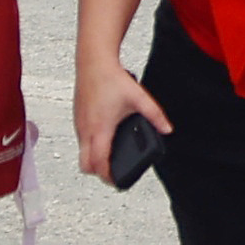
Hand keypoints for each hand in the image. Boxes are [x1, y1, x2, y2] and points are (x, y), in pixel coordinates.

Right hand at [74, 55, 172, 176]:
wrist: (93, 63)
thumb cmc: (112, 79)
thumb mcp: (139, 98)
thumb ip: (155, 115)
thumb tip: (168, 129)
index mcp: (100, 129)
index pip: (99, 163)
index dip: (108, 176)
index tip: (118, 181)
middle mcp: (86, 130)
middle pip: (85, 165)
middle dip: (98, 173)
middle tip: (114, 173)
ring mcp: (79, 125)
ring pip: (81, 153)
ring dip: (93, 160)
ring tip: (110, 159)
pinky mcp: (77, 119)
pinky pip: (81, 141)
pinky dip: (90, 148)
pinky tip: (103, 141)